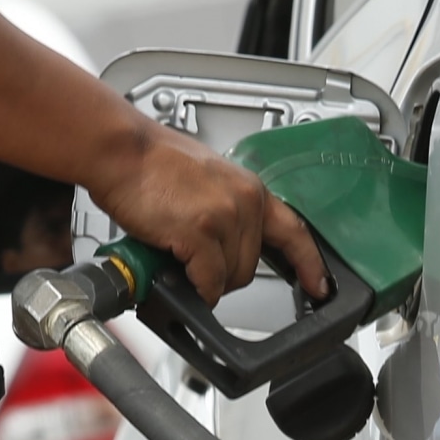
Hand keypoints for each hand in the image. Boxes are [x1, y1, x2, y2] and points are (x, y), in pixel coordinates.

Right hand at [90, 128, 329, 305]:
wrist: (120, 151)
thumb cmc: (151, 163)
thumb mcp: (208, 181)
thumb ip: (227, 209)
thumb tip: (227, 246)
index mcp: (250, 188)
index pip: (295, 231)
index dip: (310, 264)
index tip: (319, 286)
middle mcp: (245, 201)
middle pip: (252, 266)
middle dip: (225, 274)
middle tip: (196, 263)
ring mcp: (224, 216)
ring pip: (231, 277)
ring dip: (206, 280)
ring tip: (180, 260)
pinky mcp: (200, 232)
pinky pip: (208, 282)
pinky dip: (195, 288)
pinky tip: (178, 274)